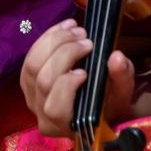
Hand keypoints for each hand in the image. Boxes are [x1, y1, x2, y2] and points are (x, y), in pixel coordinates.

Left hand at [20, 18, 135, 136]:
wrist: (99, 102)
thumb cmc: (111, 102)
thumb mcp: (122, 93)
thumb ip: (121, 77)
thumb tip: (117, 57)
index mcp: (66, 124)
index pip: (56, 108)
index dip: (66, 85)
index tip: (85, 70)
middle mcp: (43, 115)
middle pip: (43, 80)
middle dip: (64, 53)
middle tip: (86, 38)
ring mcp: (32, 97)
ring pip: (31, 65)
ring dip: (54, 41)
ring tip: (75, 28)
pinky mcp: (28, 80)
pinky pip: (30, 56)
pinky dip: (47, 38)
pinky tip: (65, 27)